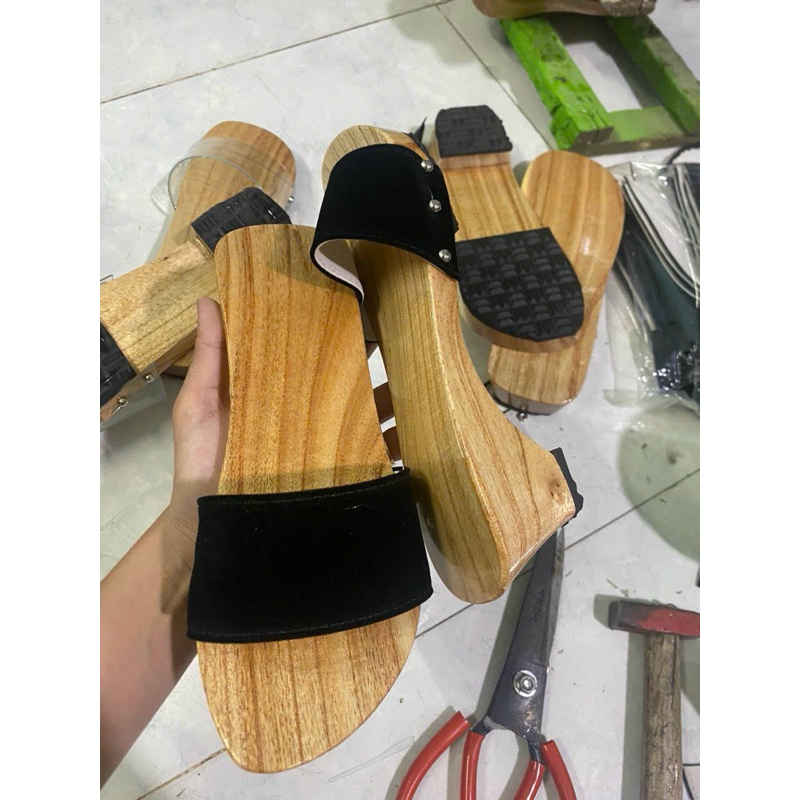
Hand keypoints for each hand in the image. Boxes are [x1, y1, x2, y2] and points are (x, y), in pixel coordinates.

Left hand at [163, 299, 399, 564]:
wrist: (209, 519)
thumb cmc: (201, 458)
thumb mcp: (199, 402)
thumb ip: (210, 356)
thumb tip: (209, 300)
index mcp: (269, 392)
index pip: (301, 358)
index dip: (320, 335)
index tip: (342, 309)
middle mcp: (299, 414)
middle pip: (336, 384)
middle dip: (361, 364)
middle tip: (385, 340)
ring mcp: (317, 444)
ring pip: (357, 416)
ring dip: (384, 400)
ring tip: (407, 384)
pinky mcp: (329, 472)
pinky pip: (365, 457)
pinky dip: (390, 445)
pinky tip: (409, 432)